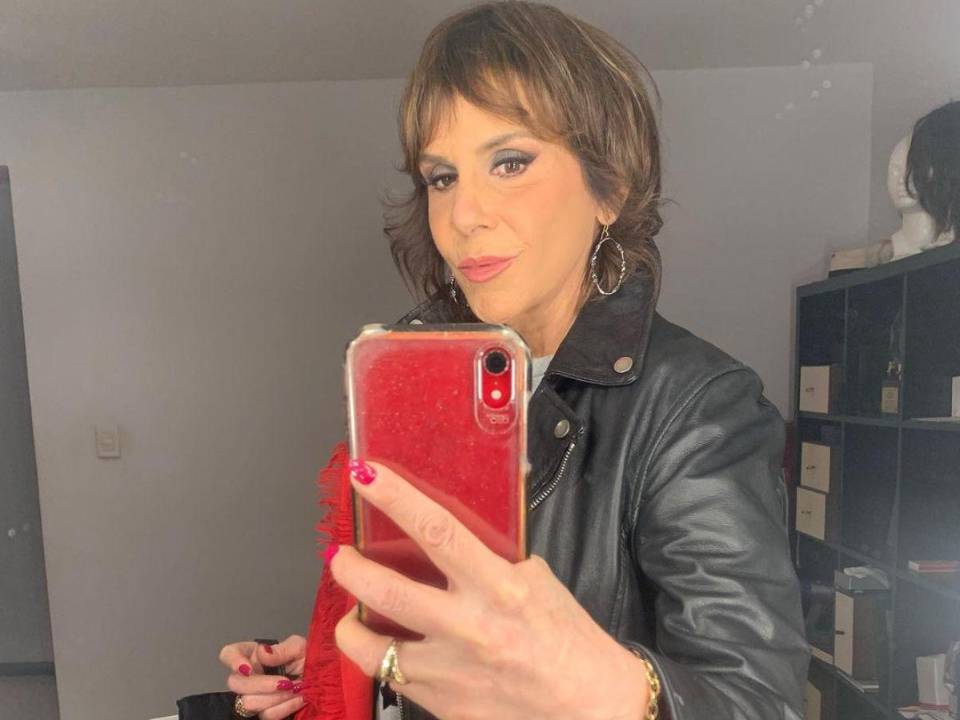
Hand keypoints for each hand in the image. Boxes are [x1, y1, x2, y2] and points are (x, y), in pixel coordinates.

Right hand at [219, 634, 306, 718]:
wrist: (327, 680)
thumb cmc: (311, 658)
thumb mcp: (300, 647)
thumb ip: (282, 649)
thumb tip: (262, 652)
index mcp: (255, 655)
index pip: (229, 653)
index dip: (233, 660)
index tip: (248, 668)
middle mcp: (251, 676)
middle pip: (235, 683)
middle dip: (260, 684)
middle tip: (285, 682)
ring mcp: (256, 696)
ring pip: (248, 702)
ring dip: (274, 697)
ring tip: (295, 689)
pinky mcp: (267, 712)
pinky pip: (266, 715)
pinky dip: (284, 707)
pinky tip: (298, 699)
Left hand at [329, 460, 650, 719]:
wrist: (589, 706)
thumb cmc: (566, 638)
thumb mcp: (535, 580)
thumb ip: (491, 557)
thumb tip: (449, 531)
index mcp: (498, 587)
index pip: (437, 531)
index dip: (396, 499)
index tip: (365, 476)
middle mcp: (470, 628)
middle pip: (389, 593)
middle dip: (351, 570)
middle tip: (341, 556)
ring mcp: (452, 672)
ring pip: (372, 648)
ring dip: (350, 625)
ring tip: (350, 612)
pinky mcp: (443, 705)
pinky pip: (393, 678)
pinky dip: (381, 659)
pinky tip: (385, 648)